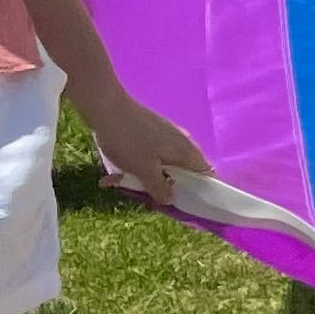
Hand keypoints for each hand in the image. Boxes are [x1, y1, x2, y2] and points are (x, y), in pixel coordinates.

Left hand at [77, 86, 208, 203]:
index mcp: (188, 153)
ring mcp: (167, 136)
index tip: (183, 204)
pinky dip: (135, 165)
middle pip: (181, 173)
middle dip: (162, 187)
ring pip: (161, 165)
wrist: (107, 109)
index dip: (200, 191)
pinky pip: (149, 156)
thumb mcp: (144, 170)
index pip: (207, 175)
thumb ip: (160, 188)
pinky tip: (112, 172)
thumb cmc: (130, 142)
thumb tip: (171, 200)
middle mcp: (183, 143)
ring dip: (142, 177)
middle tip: (142, 196)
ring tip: (116, 182)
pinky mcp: (152, 132)